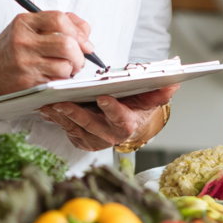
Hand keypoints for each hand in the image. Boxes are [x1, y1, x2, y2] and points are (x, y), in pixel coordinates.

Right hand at [0, 11, 95, 97]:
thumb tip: (85, 31)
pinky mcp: (27, 82)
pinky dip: (61, 80)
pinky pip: (56, 81)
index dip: (77, 31)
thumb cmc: (12, 48)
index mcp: (24, 22)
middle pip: (66, 44)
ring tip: (64, 68)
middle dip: (80, 54)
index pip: (59, 19)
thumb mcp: (29, 27)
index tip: (84, 41)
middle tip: (79, 59)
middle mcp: (23, 41)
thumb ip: (58, 23)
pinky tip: (53, 76)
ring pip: (64, 66)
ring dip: (71, 70)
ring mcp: (24, 63)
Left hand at [38, 84, 178, 151]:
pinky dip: (57, 120)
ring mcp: (94, 140)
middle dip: (76, 113)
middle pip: (91, 125)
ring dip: (61, 116)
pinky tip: (48, 109)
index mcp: (128, 124)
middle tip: (62, 101)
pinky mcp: (82, 140)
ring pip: (76, 128)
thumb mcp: (150, 98)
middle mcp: (111, 136)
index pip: (120, 118)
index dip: (112, 109)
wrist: (128, 122)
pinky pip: (67, 131)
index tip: (102, 97)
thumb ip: (161, 91)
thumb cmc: (137, 106)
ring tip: (50, 103)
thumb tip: (174, 83)